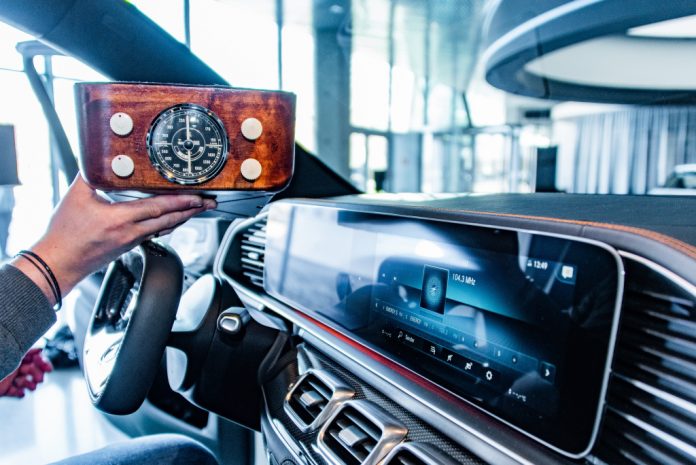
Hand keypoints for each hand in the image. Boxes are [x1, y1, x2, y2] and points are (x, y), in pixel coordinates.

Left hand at [0, 348, 52, 397]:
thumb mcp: (13, 354)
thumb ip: (27, 351)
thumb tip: (40, 348)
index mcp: (16, 355)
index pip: (34, 357)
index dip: (43, 363)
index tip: (48, 368)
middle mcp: (13, 366)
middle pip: (32, 370)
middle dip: (37, 374)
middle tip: (39, 379)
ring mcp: (9, 378)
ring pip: (26, 382)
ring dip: (30, 384)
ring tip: (28, 385)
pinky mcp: (4, 390)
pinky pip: (17, 393)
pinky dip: (20, 393)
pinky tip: (20, 392)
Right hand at [12, 175, 215, 304]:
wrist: (58, 263)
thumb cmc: (65, 235)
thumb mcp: (76, 197)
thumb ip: (90, 175)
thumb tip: (97, 159)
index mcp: (120, 219)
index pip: (157, 208)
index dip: (180, 202)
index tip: (197, 197)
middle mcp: (130, 232)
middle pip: (169, 220)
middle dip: (192, 211)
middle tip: (209, 203)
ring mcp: (132, 241)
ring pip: (164, 228)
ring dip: (183, 218)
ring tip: (198, 210)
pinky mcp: (129, 246)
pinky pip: (154, 233)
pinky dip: (167, 224)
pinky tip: (174, 220)